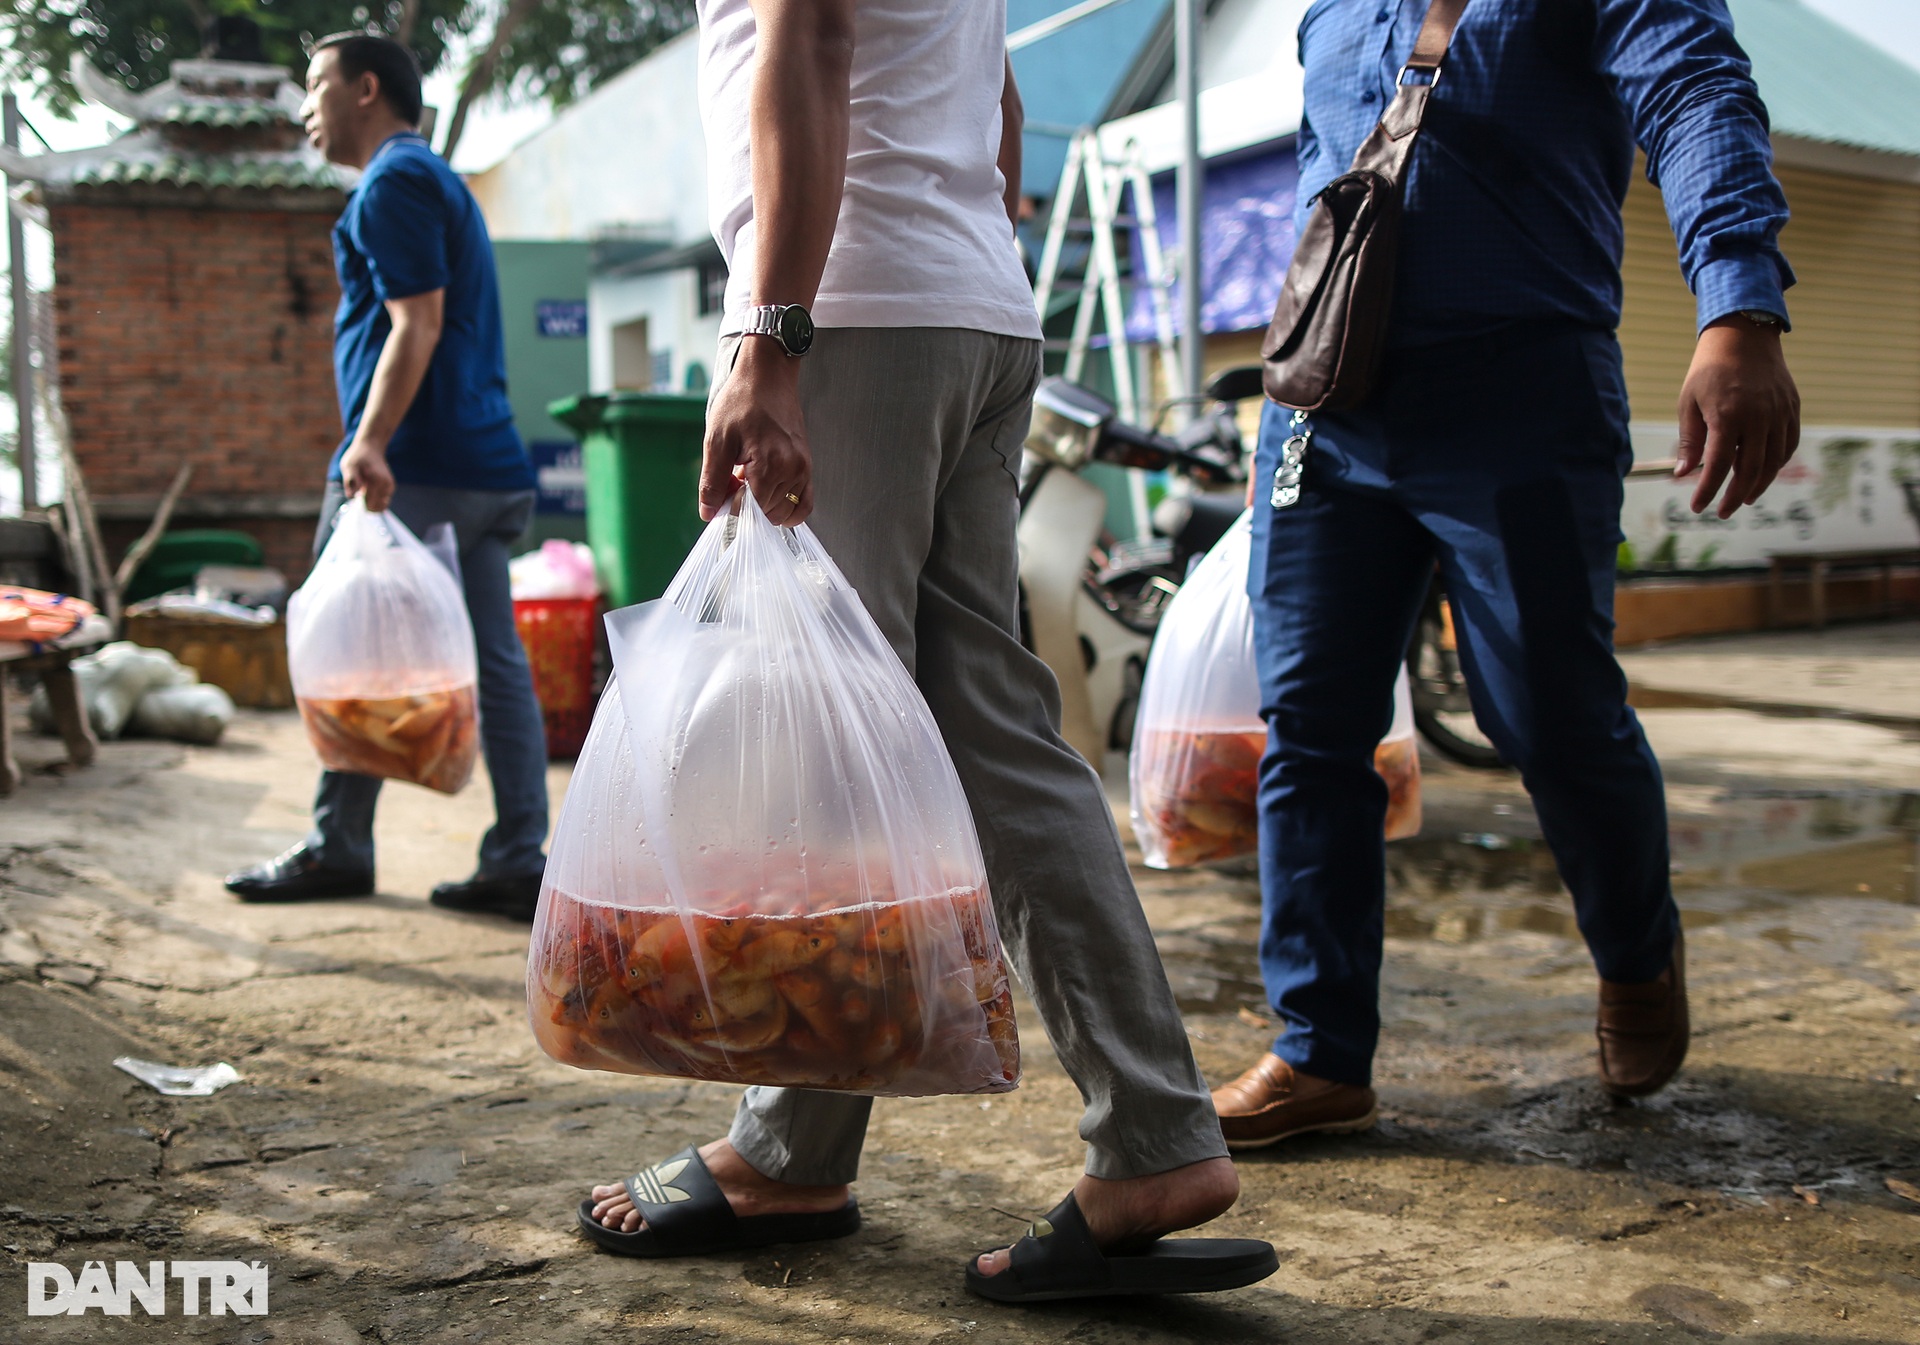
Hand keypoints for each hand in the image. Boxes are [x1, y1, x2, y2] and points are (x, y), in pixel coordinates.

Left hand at [340, 438, 395, 512]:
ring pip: (381, 506)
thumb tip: (351, 497)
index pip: (370, 505)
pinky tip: (369, 489)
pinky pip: (383, 502)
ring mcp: (390, 487)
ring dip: (370, 502)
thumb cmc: (357, 457)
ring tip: (364, 488)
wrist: (371, 447)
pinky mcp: (391, 487)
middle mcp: (387, 486)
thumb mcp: (349, 466)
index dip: (359, 504)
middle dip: (365, 504)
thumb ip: (350, 481)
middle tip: (359, 491)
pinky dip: (375, 499)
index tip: (356, 493)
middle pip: (376, 508)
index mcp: (377, 482)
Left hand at [702, 337, 813, 526]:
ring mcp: (804, 469)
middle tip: (736, 476)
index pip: (753, 512)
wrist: (766, 376)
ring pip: (784, 512)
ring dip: (764, 503)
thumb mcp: (717, 440)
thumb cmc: (741, 402)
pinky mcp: (808, 466)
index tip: (724, 487)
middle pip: (768, 513)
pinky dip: (787, 508)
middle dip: (748, 503)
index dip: (733, 506)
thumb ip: (712, 482)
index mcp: (770, 465)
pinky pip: (804, 504)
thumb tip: (709, 513)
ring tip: (751, 476)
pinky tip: (769, 496)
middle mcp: (793, 470)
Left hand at [1673, 317, 1799, 518]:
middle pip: (1750, 469)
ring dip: (1758, 485)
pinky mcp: (1792, 407)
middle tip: (1722, 511)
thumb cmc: (1708, 370)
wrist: (1743, 336)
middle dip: (1735, 495)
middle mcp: (1758, 416)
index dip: (1708, 490)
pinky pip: (1788, 444)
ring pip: (1773, 461)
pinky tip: (1763, 474)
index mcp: (1727, 415)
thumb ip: (1690, 440)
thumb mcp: (1689, 403)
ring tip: (1743, 498)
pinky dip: (1777, 464)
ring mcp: (1780, 412)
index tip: (1698, 507)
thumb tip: (1683, 474)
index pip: (1719, 465)